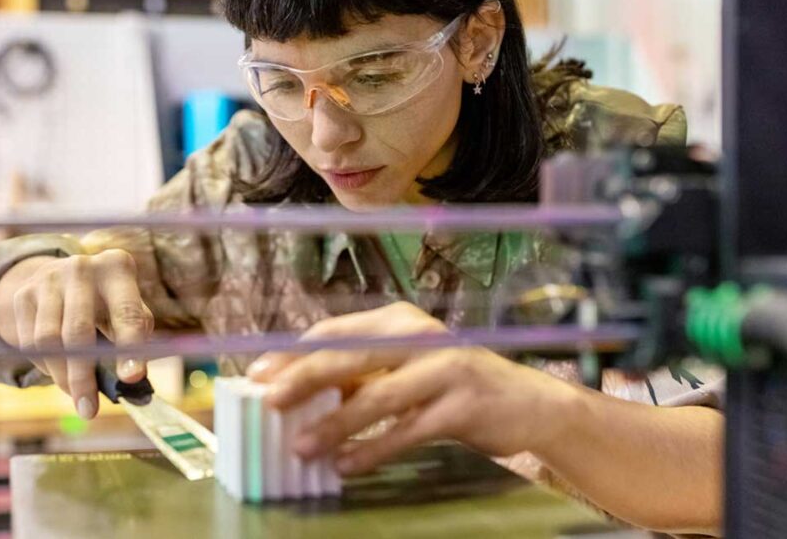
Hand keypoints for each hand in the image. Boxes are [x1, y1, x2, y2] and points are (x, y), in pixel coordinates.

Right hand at [0, 249, 153, 417]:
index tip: (131, 379)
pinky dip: (46, 365)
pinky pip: (30, 343)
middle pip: (78, 331)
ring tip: (76, 394)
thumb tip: (132, 384)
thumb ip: (136, 343)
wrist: (65, 277)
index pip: (127, 313)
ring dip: (61, 377)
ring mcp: (48, 278)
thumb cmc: (109, 303)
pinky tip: (60, 369)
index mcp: (117, 268)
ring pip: (48, 342)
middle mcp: (82, 268)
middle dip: (83, 377)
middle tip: (90, 410)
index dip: (129, 349)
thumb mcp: (129, 311)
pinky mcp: (24, 294)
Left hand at [247, 302, 579, 474]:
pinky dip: (374, 448)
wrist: (528, 404)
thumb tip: (300, 394)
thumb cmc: (453, 385)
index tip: (258, 375)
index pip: (335, 332)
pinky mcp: (463, 405)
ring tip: (301, 446)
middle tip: (269, 401)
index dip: (294, 352)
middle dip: (304, 379)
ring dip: (335, 424)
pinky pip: (408, 429)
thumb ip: (362, 375)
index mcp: (398, 321)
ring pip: (376, 396)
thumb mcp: (406, 368)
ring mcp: (444, 368)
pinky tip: (347, 464)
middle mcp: (420, 336)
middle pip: (350, 356)